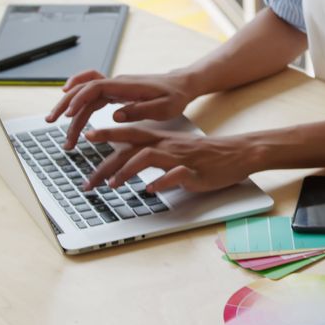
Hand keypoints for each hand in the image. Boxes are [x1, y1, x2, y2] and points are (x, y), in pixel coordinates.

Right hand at [46, 70, 198, 149]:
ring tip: (58, 127)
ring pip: (84, 94)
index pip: (95, 88)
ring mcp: (114, 87)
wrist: (182, 85)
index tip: (69, 115)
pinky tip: (71, 111)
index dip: (79, 99)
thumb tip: (115, 115)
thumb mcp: (164, 108)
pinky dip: (78, 101)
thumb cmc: (175, 96)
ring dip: (69, 108)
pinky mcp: (115, 93)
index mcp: (126, 86)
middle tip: (51, 122)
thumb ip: (140, 111)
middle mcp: (116, 83)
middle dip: (65, 105)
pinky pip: (91, 94)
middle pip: (83, 89)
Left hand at [81, 128, 262, 192]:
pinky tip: (152, 190)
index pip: (129, 134)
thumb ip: (154, 154)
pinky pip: (175, 175)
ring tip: (113, 186)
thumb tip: (131, 163)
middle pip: (130, 149)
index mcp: (162, 139)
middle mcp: (167, 145)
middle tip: (88, 181)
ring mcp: (180, 158)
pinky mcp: (194, 171)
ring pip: (147, 157)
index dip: (107, 133)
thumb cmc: (207, 154)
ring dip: (126, 171)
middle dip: (105, 164)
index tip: (86, 137)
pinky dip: (162, 182)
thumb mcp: (176, 150)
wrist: (238, 153)